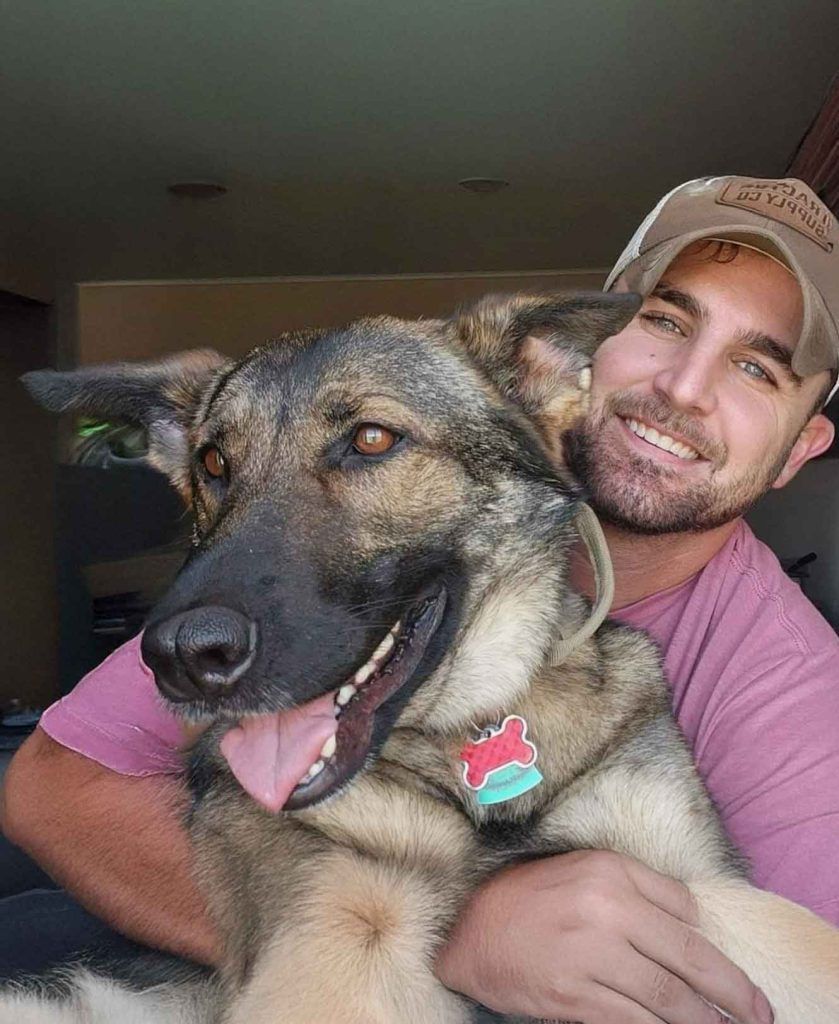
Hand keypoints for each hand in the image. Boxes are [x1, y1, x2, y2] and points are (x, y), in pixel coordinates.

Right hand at [436, 850, 773, 1023]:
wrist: (469, 927)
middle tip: (758, 1014)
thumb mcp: (584, 867)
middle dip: (731, 994)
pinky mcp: (573, 999)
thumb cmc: (530, 894)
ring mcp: (589, 958)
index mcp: (610, 874)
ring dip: (703, 1023)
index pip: (685, 912)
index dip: (714, 948)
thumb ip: (640, 885)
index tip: (736, 975)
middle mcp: (604, 911)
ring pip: (666, 1000)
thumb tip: (693, 919)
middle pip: (687, 959)